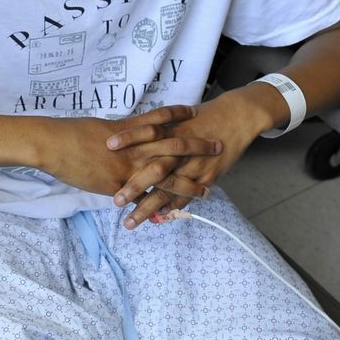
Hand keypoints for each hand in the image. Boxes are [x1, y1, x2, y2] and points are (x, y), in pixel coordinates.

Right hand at [44, 105, 220, 197]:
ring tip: (207, 192)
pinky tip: (173, 213)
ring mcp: (128, 167)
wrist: (52, 144)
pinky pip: (144, 198)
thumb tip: (125, 130)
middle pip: (174, 145)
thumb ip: (116, 131)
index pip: (161, 118)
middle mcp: (134, 147)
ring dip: (189, 185)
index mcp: (129, 129)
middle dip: (198, 147)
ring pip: (167, 175)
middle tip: (219, 146)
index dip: (180, 115)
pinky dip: (160, 206)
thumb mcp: (97, 126)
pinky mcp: (118, 185)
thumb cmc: (69, 132)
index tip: (196, 111)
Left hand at [108, 90, 263, 227]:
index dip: (126, 138)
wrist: (234, 117)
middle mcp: (180, 150)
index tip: (105, 147)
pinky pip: (187, 196)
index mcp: (170, 130)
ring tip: (129, 222)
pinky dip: (171, 207)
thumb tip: (119, 137)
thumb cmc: (198, 118)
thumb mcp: (173, 119)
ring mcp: (193, 165)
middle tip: (115, 201)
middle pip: (154, 168)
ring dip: (147, 207)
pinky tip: (157, 217)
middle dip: (134, 186)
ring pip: (167, 190)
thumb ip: (150, 130)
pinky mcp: (207, 176)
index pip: (144, 132)